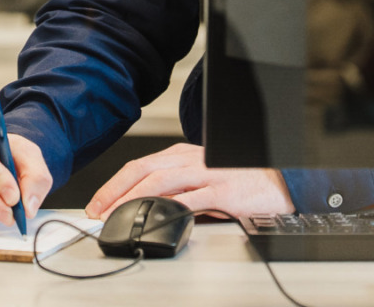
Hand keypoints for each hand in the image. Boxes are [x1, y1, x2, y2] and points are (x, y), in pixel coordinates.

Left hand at [85, 142, 292, 219]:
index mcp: (182, 154)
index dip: (115, 184)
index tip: (97, 203)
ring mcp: (206, 173)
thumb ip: (176, 188)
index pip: (140, 165)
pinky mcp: (222, 190)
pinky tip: (156, 219)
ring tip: (116, 215)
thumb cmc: (238, 179)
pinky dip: (169, 209)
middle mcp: (190, 159)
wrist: (277, 178)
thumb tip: (144, 207)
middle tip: (96, 210)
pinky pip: (191, 199)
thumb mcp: (201, 178)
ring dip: (133, 199)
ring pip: (160, 182)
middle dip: (115, 190)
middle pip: (144, 170)